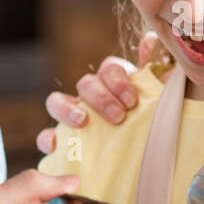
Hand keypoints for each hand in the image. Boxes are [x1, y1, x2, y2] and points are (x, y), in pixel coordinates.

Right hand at [36, 32, 161, 152]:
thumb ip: (156, 71)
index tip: (132, 101)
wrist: (142, 163)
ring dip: (67, 109)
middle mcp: (90, 97)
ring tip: (82, 121)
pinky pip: (46, 137)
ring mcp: (72, 118)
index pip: (109, 69)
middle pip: (86, 84)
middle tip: (118, 116)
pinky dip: (47, 138)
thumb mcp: (158, 100)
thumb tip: (149, 40)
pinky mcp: (62, 143)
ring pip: (56, 102)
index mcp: (113, 85)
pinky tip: (56, 144)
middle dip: (100, 97)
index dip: (118, 81)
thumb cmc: (148, 126)